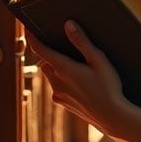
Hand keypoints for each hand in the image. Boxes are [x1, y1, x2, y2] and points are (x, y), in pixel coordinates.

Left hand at [25, 21, 126, 135]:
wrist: (112, 117)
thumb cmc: (108, 87)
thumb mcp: (98, 60)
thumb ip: (82, 42)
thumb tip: (68, 24)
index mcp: (63, 68)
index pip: (39, 50)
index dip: (31, 38)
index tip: (28, 29)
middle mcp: (56, 82)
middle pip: (45, 62)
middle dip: (49, 54)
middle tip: (60, 46)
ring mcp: (59, 95)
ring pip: (51, 76)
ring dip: (56, 68)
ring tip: (75, 65)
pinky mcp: (64, 104)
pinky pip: (57, 88)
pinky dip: (62, 81)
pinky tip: (81, 83)